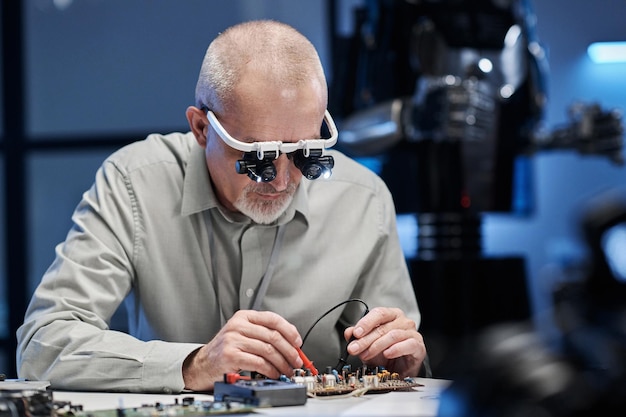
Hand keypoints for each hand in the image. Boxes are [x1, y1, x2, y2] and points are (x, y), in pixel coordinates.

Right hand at [182, 310, 303, 390]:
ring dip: (282, 363)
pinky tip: (274, 373)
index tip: (298, 342)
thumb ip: (263, 334)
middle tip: (296, 360)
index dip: (289, 330)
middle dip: (289, 350)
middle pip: (273, 336)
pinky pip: (259, 363)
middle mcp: (238, 326)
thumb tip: (291, 344)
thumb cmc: (226, 350)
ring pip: (268, 350)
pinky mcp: (231, 356)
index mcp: (244, 317)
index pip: (272, 319)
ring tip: (287, 370)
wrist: (203, 364)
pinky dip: (271, 370)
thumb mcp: (243, 334)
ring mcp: (233, 340)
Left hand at [344, 307, 425, 377]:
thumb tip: (349, 333)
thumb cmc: (387, 352)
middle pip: (383, 327)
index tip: (355, 333)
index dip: (366, 323)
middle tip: (354, 348)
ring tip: (365, 354)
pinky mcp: (418, 346)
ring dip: (376, 346)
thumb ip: (358, 337)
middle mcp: (402, 321)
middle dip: (365, 339)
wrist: (401, 368)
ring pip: (393, 335)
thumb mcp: (368, 344)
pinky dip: (396, 349)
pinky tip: (387, 353)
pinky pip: (408, 344)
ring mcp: (412, 332)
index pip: (378, 313)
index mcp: (391, 315)